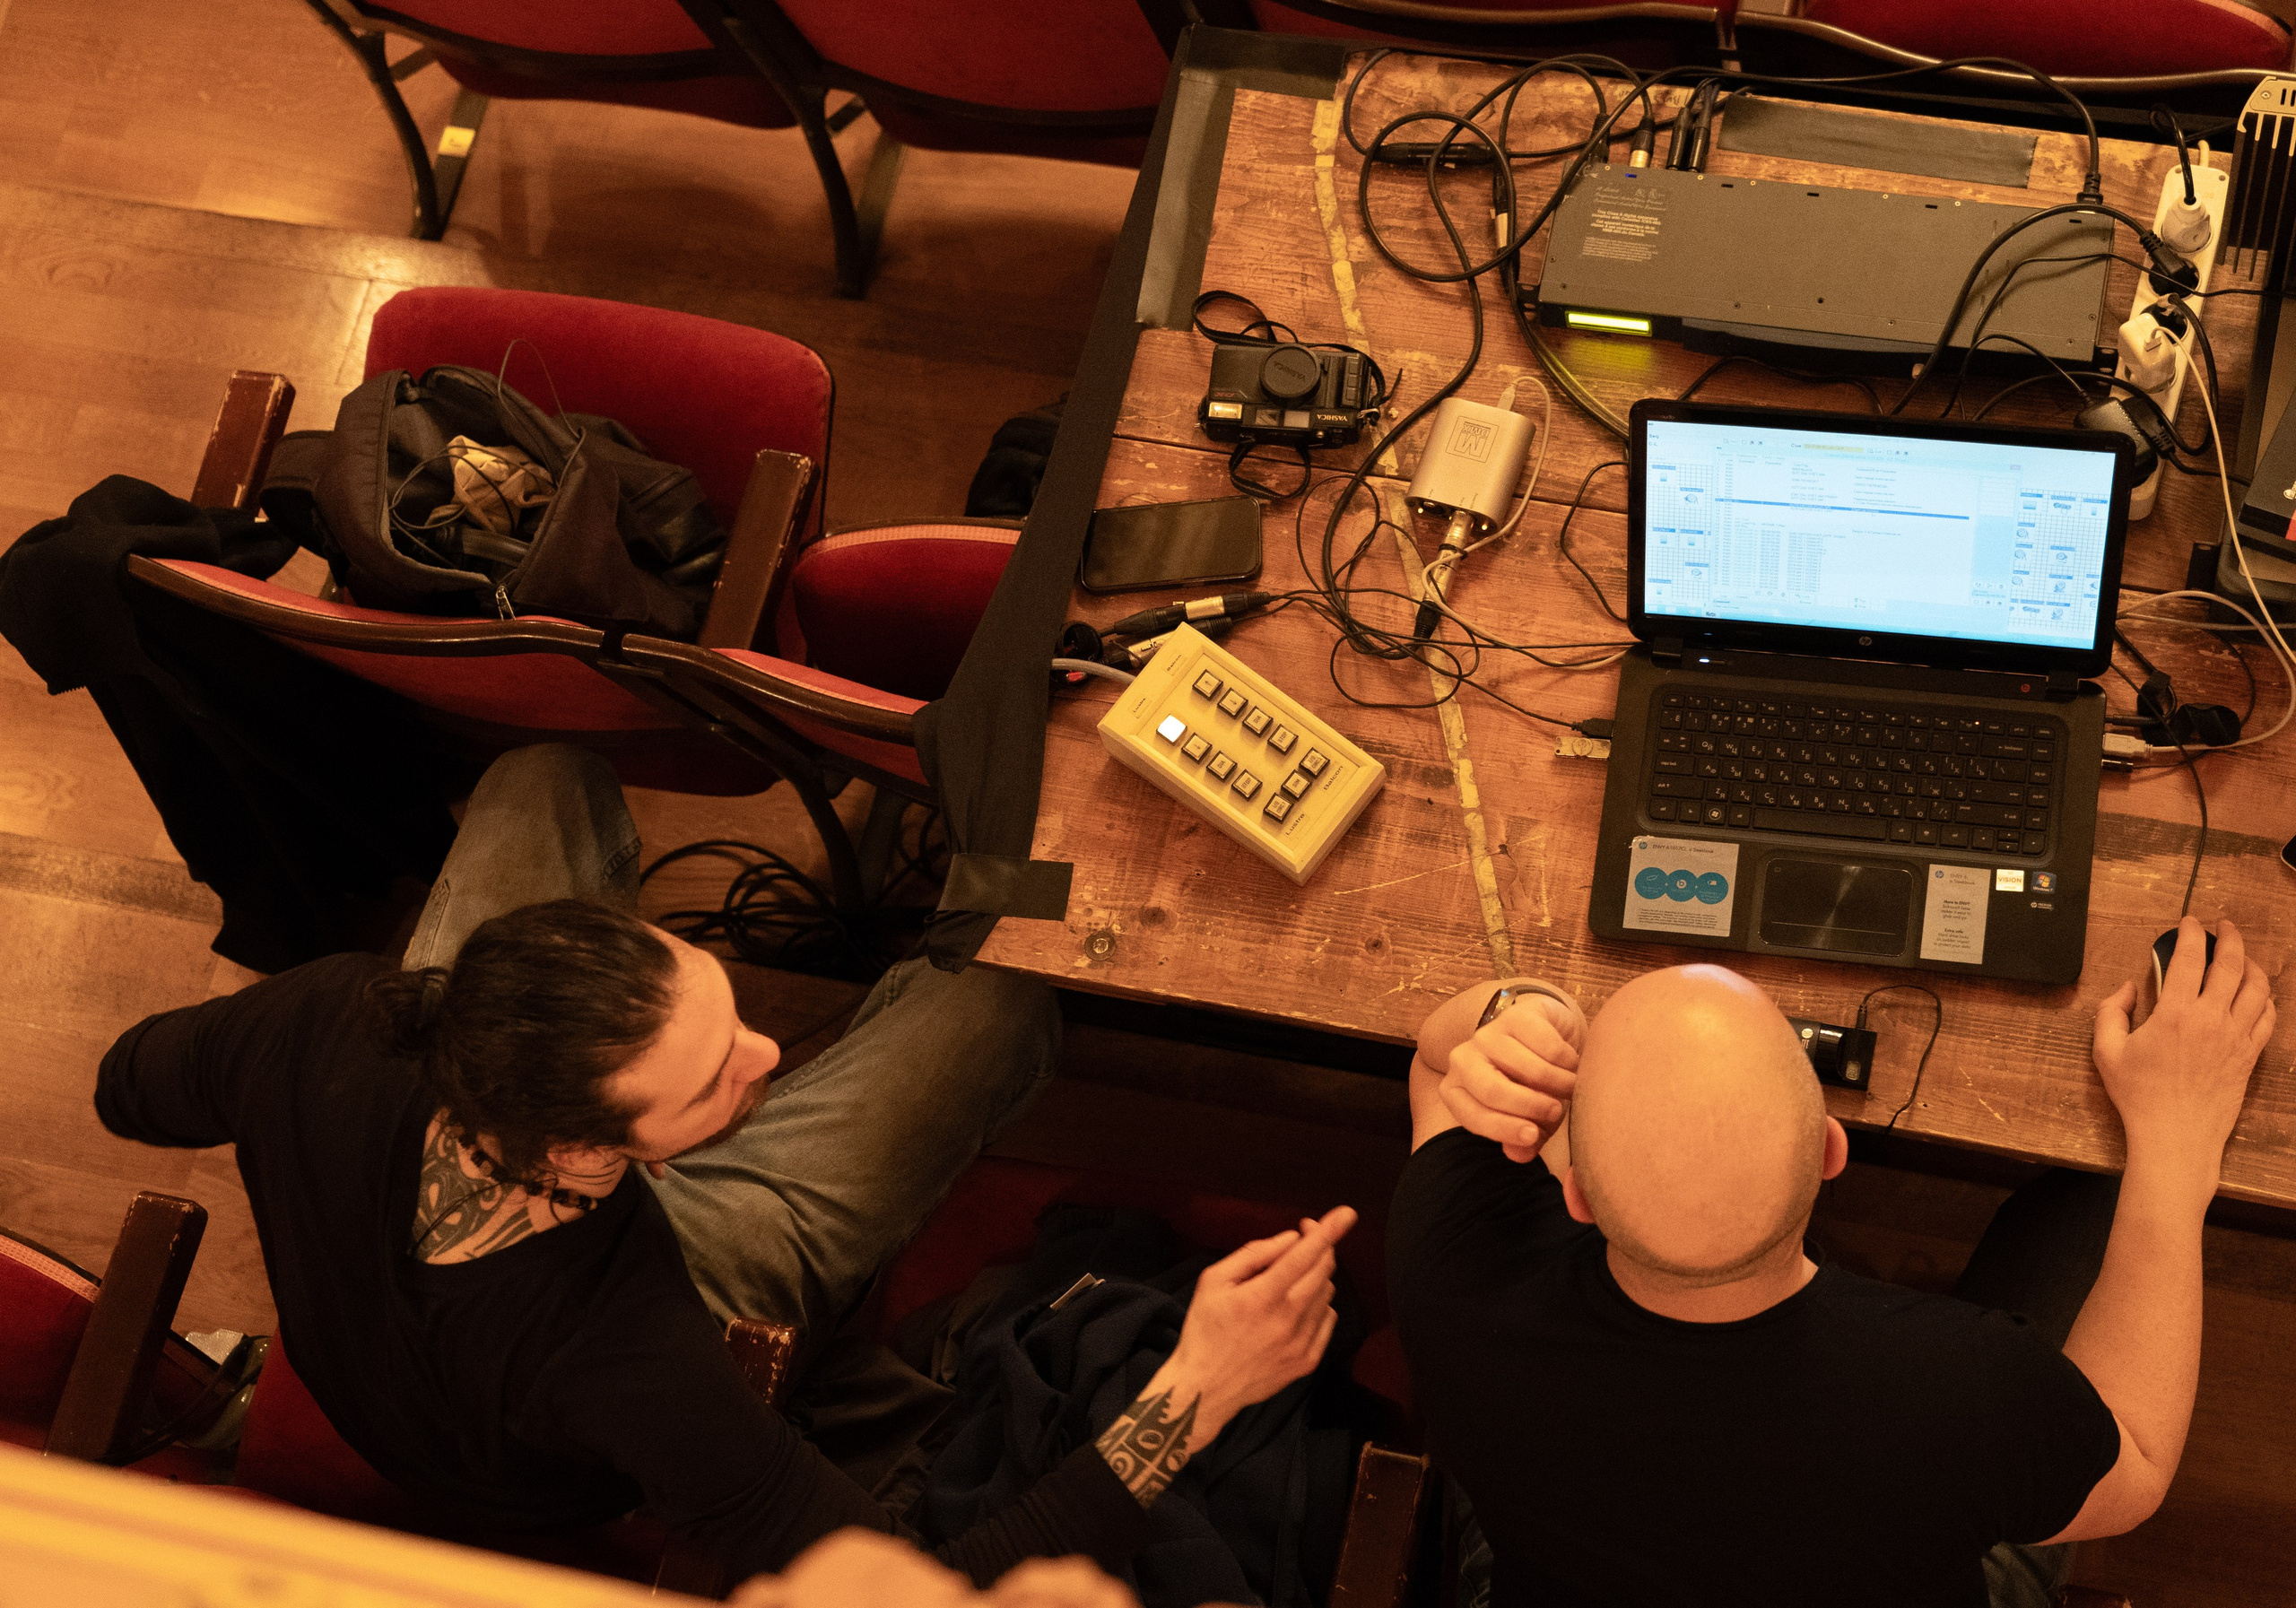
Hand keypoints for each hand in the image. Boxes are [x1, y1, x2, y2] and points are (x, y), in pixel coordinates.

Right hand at [1162, 1205, 1357, 1434]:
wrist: (1206, 1388)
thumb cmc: (1205, 1328)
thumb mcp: (1214, 1281)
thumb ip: (1253, 1254)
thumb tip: (1291, 1239)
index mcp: (1263, 1295)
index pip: (1306, 1254)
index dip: (1329, 1230)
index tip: (1348, 1213)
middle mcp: (1289, 1318)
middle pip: (1323, 1270)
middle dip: (1318, 1247)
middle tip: (1300, 1240)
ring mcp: (1302, 1342)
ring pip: (1327, 1293)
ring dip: (1314, 1277)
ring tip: (1286, 1282)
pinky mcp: (1308, 1361)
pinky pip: (1327, 1320)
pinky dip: (1318, 1305)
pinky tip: (1294, 1308)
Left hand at [1441, 992, 1583, 1162]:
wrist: (1543, 1037)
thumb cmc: (1530, 1087)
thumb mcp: (1526, 1118)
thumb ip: (1523, 1141)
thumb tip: (1519, 1155)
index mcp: (1457, 1090)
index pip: (1473, 1116)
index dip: (1504, 1129)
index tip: (1533, 1136)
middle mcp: (1463, 1059)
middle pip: (1492, 1090)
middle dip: (1530, 1106)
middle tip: (1557, 1112)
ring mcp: (1487, 1034)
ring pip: (1527, 1068)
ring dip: (1559, 1084)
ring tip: (1571, 1089)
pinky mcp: (1516, 1016)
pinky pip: (1549, 1046)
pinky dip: (1568, 1061)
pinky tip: (1572, 1065)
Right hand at [2093, 916, 2275, 1175]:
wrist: (2175, 1136)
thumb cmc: (2139, 1096)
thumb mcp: (2106, 1051)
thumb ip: (2111, 1011)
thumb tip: (2129, 988)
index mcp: (2175, 1013)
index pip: (2189, 958)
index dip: (2191, 933)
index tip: (2189, 922)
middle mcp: (2211, 1019)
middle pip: (2232, 965)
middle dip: (2230, 938)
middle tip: (2224, 927)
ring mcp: (2236, 1038)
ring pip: (2257, 988)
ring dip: (2252, 965)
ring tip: (2243, 957)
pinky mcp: (2249, 1056)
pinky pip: (2268, 1018)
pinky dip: (2265, 999)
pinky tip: (2257, 995)